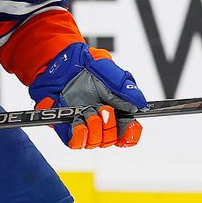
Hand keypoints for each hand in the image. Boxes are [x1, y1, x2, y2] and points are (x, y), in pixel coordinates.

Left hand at [29, 43, 147, 148]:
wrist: (60, 59)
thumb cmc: (84, 64)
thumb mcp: (107, 70)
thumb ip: (124, 87)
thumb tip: (141, 104)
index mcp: (115, 109)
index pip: (128, 131)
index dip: (132, 133)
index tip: (132, 125)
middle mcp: (100, 120)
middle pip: (112, 139)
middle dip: (110, 125)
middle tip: (104, 108)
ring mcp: (83, 124)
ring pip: (95, 142)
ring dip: (94, 127)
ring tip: (88, 109)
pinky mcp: (67, 127)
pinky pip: (76, 143)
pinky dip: (80, 134)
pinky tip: (79, 121)